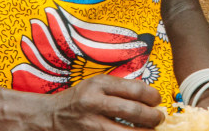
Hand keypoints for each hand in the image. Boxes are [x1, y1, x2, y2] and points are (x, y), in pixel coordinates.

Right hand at [43, 75, 164, 129]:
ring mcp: (90, 124)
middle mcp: (94, 102)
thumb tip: (150, 97)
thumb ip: (120, 89)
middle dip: (152, 117)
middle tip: (158, 119)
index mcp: (99, 84)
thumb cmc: (80, 98)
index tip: (157, 101)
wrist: (50, 115)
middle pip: (132, 111)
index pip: (134, 89)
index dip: (152, 96)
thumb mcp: (97, 85)